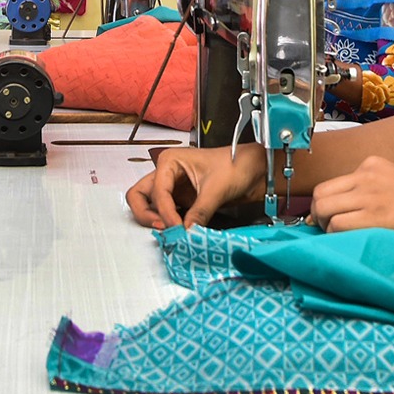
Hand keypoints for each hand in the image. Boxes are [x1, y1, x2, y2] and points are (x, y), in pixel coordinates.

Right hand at [125, 143, 265, 229]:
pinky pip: (165, 214)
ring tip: (172, 230)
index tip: (177, 227)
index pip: (158, 192)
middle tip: (162, 227)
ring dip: (154, 219)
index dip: (165, 212)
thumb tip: (187, 232)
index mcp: (170, 161)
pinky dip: (167, 223)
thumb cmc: (237, 166)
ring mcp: (172, 188)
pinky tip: (180, 230)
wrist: (255, 170)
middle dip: (145, 214)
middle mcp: (166, 174)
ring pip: (148, 205)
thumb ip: (200, 211)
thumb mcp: (217, 189)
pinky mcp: (182, 201)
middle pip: (138, 196)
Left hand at [308, 156, 393, 238]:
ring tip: (344, 242)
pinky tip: (356, 245)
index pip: (330, 185)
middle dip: (320, 217)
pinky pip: (338, 226)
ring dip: (327, 230)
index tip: (331, 223)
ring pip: (324, 211)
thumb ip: (370, 196)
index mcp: (372, 165)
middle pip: (320, 195)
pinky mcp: (376, 215)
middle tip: (332, 235)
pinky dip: (338, 240)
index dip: (326, 207)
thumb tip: (334, 218)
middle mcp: (366, 174)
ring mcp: (370, 193)